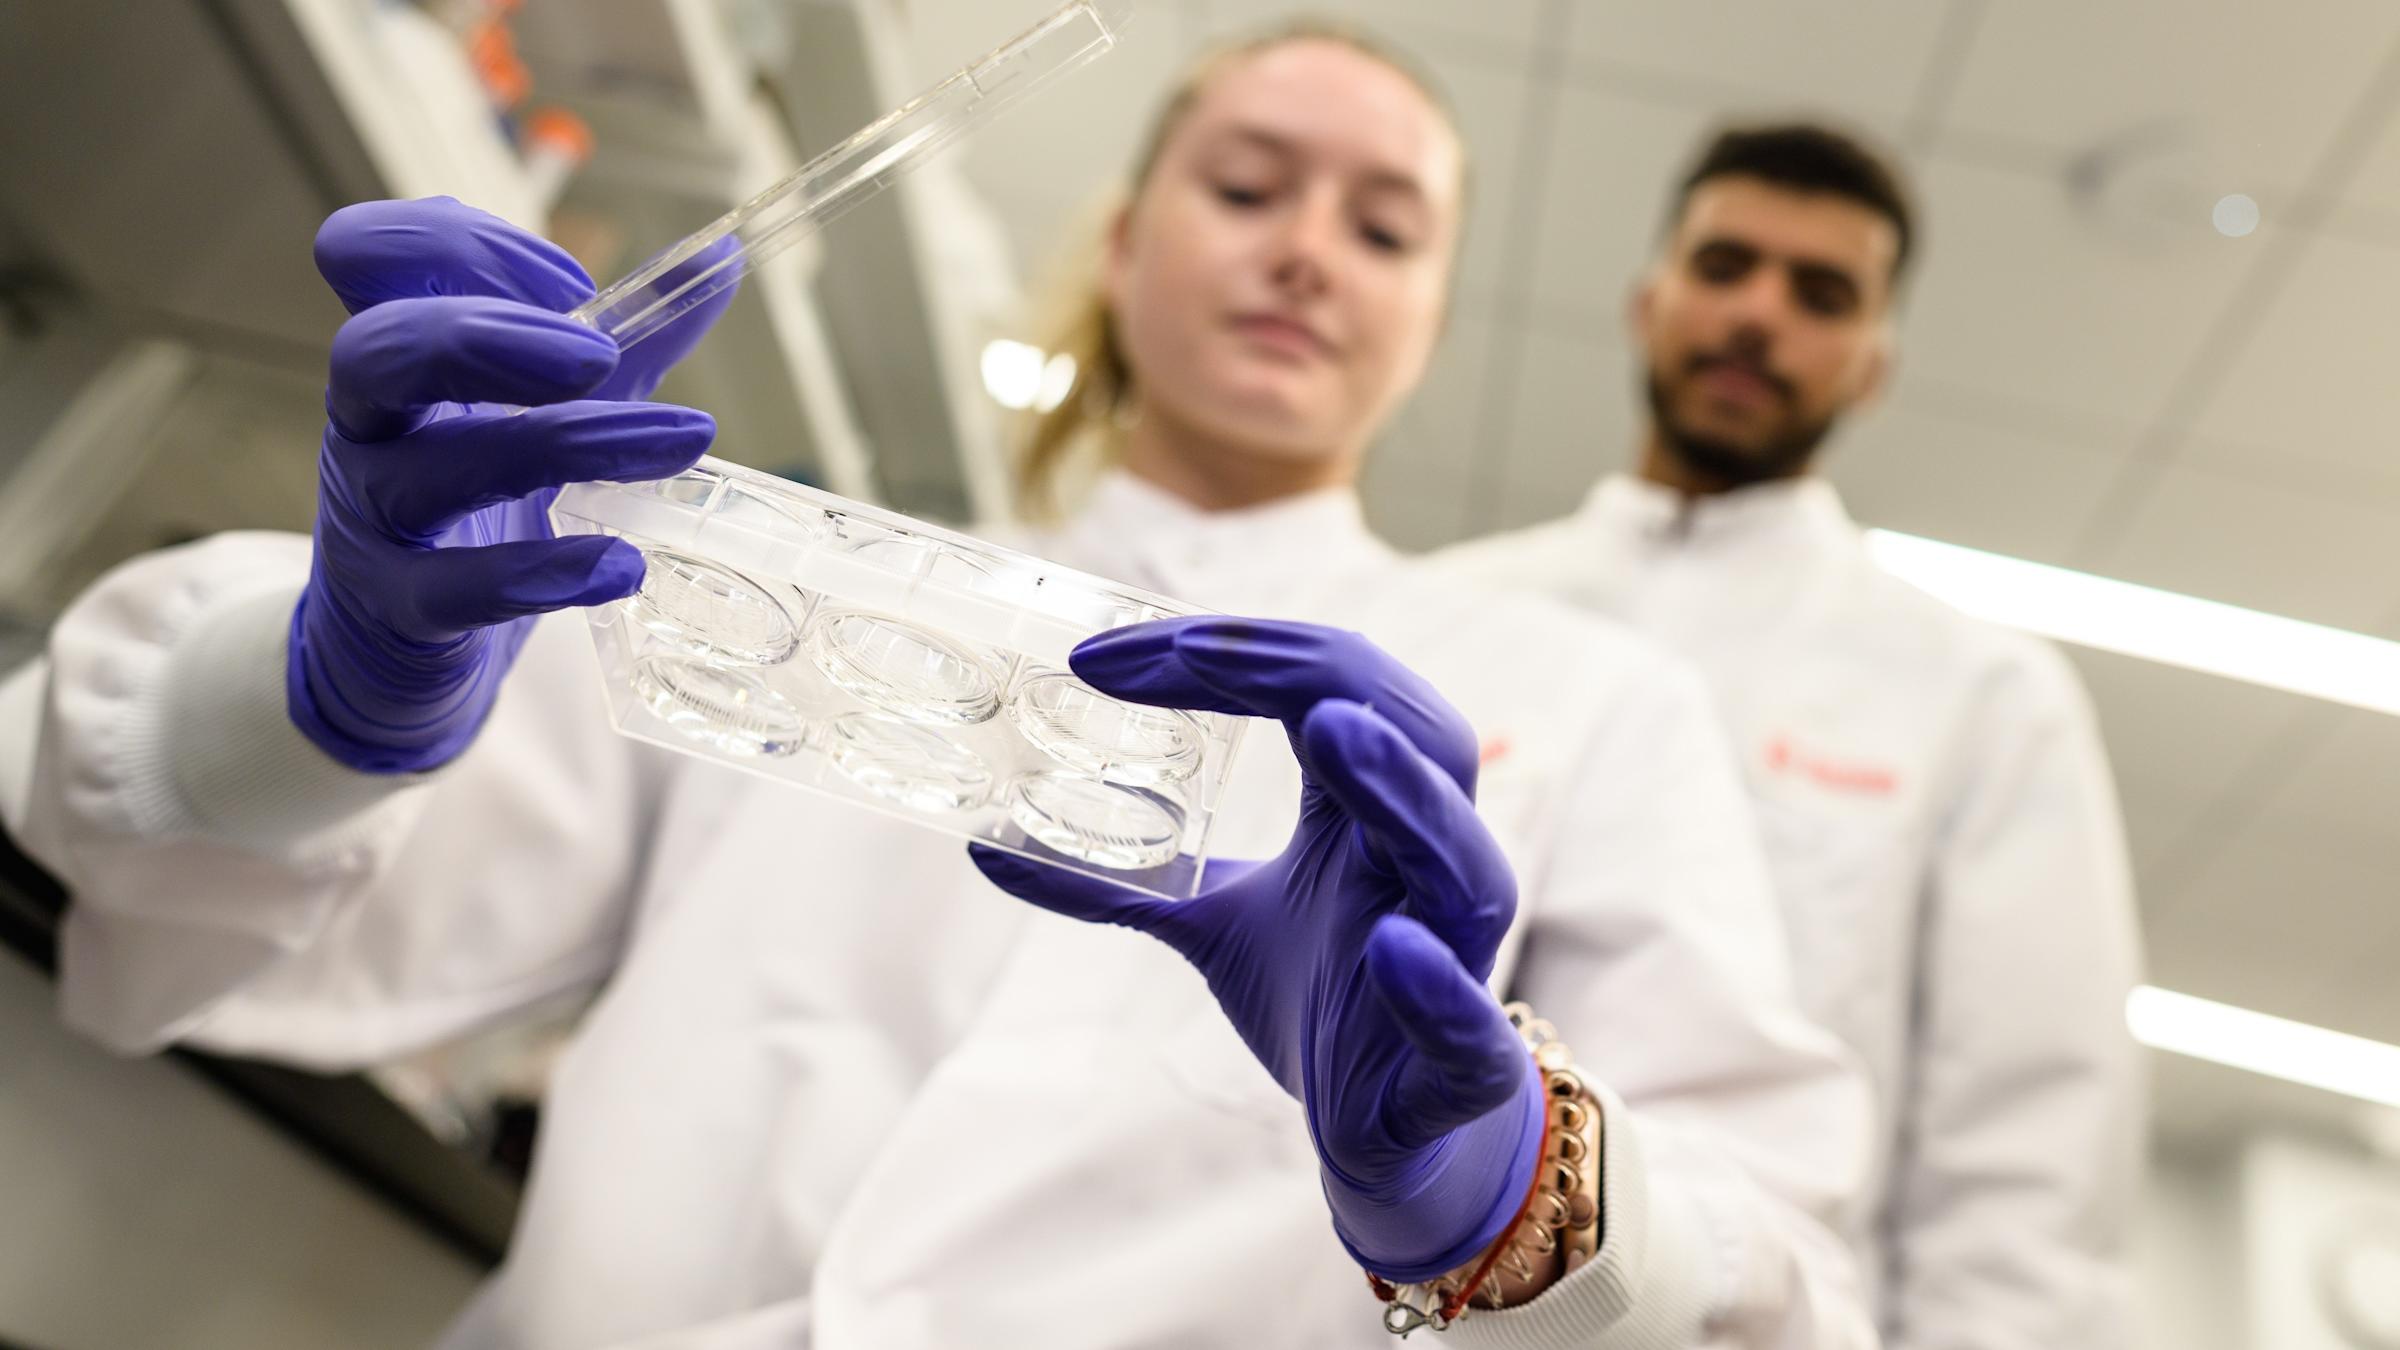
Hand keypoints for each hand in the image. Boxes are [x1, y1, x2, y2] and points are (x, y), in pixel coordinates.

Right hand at [290, 197, 729, 771]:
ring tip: (679, 440)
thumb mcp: (552, 406)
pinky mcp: (397, 608)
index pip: (367, 254)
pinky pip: (456, 588)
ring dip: (564, 443)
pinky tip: (622, 565)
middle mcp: (367, 422)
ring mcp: (371, 516)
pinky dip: (543, 575)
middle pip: (377, 349)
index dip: (459, 247)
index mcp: (398, 351)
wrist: (403, 643)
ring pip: (431, 469)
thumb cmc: (478, 500)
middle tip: (599, 358)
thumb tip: (719, 256)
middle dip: (491, 339)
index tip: (573, 285)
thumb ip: (628, 336)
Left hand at [971, 618, 1543, 1280]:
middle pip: (1408, 726)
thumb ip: (1117, 881)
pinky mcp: (1464, 1061)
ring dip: (1397, 786)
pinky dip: (1432, 980)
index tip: (1092, 661)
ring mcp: (1455, 953)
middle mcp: (1429, 855)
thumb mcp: (1209, 925)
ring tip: (1332, 731)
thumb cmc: (1324, 993)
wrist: (1389, 1129)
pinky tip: (1392, 946)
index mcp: (1374, 804)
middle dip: (1311, 674)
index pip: (1320, 684)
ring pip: (1455, 850)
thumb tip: (989, 847)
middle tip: (1197, 653)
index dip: (1222, 653)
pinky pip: (1467, 1016)